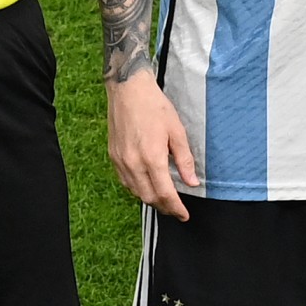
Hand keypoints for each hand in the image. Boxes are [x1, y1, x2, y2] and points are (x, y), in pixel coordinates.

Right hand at [106, 72, 199, 218]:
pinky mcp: (113, 157)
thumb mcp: (177, 132)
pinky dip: (137, 189)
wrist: (129, 91)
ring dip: (150, 200)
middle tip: (177, 210)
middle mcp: (133, 163)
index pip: (165, 193)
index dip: (176, 208)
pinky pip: (125, 181)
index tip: (184, 215)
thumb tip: (191, 182)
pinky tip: (147, 187)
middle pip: (149, 197)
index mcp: (152, 158)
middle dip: (164, 208)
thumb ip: (184, 160)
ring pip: (135, 192)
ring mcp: (121, 161)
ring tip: (164, 201)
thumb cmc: (155, 107)